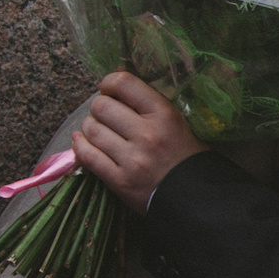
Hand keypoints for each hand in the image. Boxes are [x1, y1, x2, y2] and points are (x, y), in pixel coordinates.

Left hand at [71, 72, 205, 211]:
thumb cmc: (188, 156)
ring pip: (91, 130)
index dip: (109, 82)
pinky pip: (88, 156)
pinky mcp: (120, 181)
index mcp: (165, 115)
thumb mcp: (178, 122)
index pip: (124, 84)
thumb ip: (150, 104)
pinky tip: (82, 142)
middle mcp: (147, 135)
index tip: (109, 89)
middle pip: (101, 107)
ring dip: (89, 127)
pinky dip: (80, 146)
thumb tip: (116, 80)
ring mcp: (132, 159)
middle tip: (105, 115)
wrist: (197, 197)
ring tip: (97, 130)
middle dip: (99, 108)